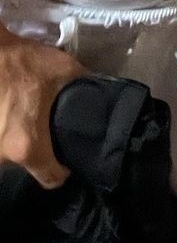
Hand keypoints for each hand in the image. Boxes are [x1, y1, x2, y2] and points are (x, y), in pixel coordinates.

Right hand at [0, 32, 87, 188]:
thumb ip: (84, 84)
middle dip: (37, 151)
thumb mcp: (64, 69)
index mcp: (28, 146)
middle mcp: (3, 155)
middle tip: (47, 131)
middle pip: (27, 164)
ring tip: (25, 121)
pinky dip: (3, 133)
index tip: (67, 158)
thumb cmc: (23, 63)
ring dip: (16, 143)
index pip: (51, 179)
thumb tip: (101, 90)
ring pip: (8, 155)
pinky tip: (9, 117)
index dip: (63, 170)